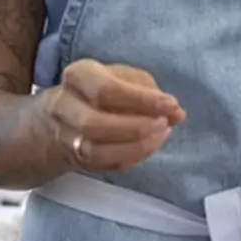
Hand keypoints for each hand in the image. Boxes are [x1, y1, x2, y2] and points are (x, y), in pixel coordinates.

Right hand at [45, 60, 185, 174]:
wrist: (66, 113)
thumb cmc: (103, 88)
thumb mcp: (124, 76)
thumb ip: (150, 90)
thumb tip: (176, 113)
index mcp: (77, 76)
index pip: (105, 89)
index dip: (141, 99)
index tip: (171, 104)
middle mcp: (64, 107)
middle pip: (94, 124)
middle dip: (136, 127)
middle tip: (165, 123)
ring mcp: (67, 137)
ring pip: (96, 150)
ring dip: (136, 146)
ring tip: (162, 134)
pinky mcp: (77, 159)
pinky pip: (105, 164)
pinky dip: (133, 157)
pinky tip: (151, 146)